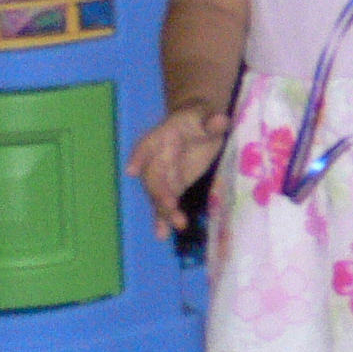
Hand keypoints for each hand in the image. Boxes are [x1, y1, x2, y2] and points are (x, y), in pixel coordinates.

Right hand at [126, 104, 231, 237]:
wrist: (198, 126)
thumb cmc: (200, 120)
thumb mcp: (207, 116)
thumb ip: (213, 121)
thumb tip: (219, 120)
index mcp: (162, 136)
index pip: (147, 145)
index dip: (139, 157)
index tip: (133, 170)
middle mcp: (156, 158)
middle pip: (153, 177)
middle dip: (159, 192)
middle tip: (169, 206)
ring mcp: (163, 176)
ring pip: (158, 195)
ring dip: (163, 211)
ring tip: (171, 227)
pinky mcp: (172, 188)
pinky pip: (164, 205)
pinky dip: (163, 219)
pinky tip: (163, 235)